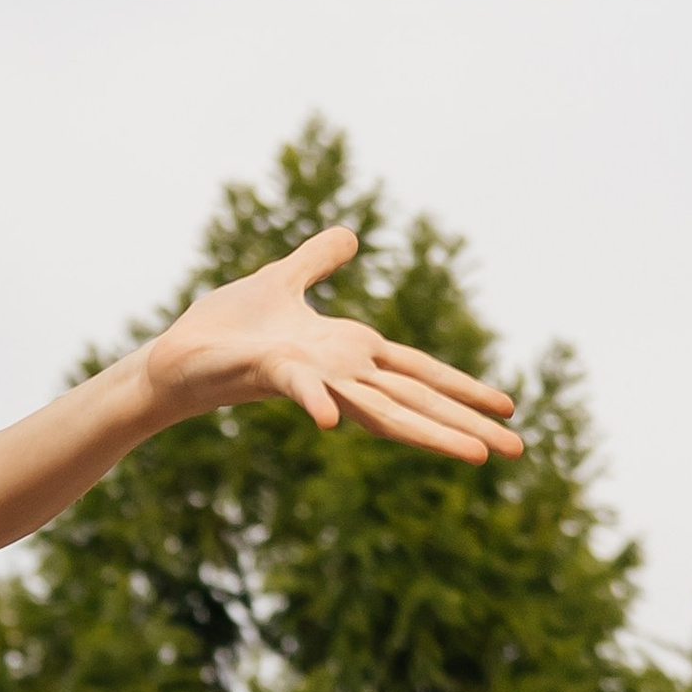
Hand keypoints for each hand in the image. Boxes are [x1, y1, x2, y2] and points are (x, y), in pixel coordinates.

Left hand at [149, 229, 523, 464]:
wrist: (172, 358)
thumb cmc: (223, 330)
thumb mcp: (281, 282)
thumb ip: (317, 261)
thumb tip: (350, 235)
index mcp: (349, 354)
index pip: (419, 374)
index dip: (463, 390)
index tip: (509, 409)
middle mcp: (339, 374)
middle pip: (415, 402)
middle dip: (466, 427)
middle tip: (519, 454)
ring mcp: (311, 379)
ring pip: (378, 409)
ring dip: (426, 431)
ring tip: (473, 456)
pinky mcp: (272, 374)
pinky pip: (303, 392)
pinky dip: (319, 404)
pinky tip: (337, 424)